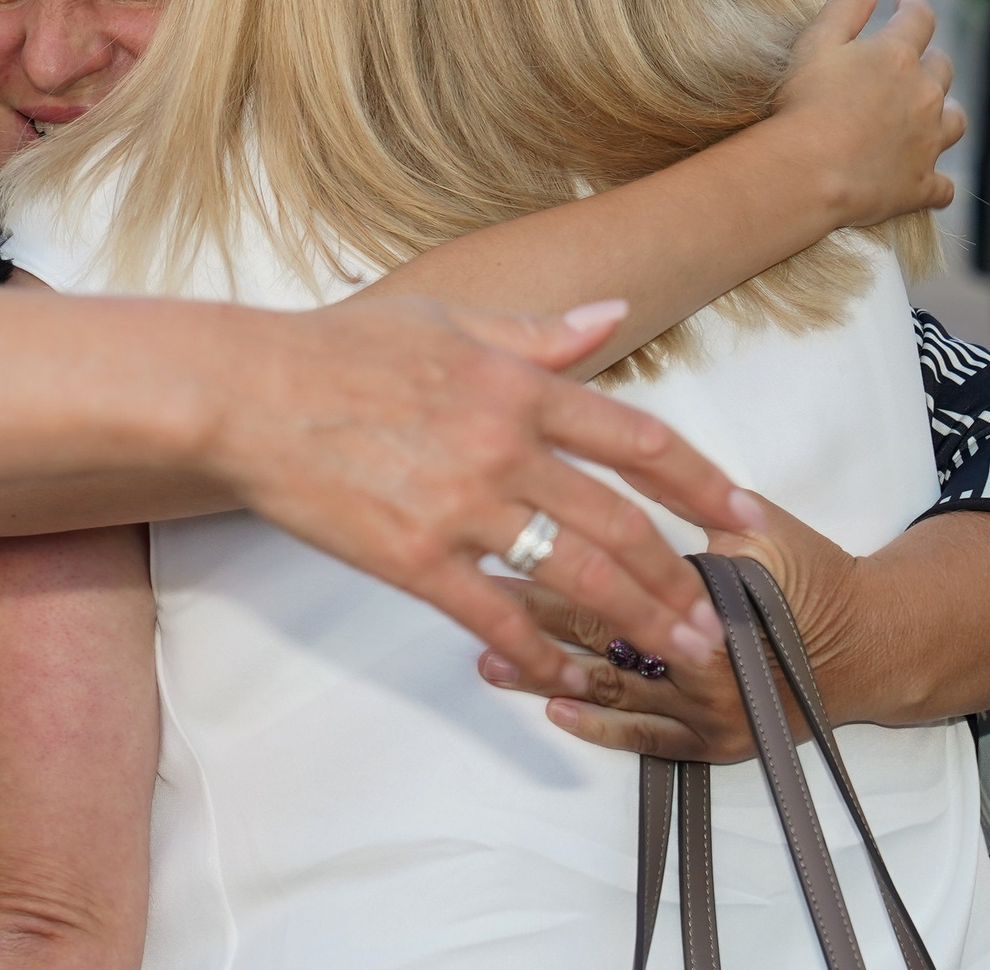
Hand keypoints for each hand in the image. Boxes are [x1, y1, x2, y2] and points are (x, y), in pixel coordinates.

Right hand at [218, 293, 760, 692]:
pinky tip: (567, 672)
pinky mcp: (415, 557)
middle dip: (682, 575)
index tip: (744, 515)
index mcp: (517, 386)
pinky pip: (498, 613)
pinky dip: (541, 648)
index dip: (701, 481)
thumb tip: (608, 317)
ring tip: (680, 652)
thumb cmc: (335, 352)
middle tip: (720, 618)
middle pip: (622, 521)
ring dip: (640, 619)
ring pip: (578, 573)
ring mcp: (462, 505)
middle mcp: (504, 446)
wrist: (246, 394)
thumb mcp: (446, 323)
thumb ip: (536, 333)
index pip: (637, 438)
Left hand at [472, 491, 866, 759]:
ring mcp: (710, 711)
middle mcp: (706, 662)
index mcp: (709, 598)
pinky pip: (648, 739)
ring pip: (613, 687)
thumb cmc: (808, 572)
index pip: (612, 579)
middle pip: (601, 633)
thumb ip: (684, 499)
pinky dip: (601, 727)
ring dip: (546, 674)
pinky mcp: (715, 743)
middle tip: (475, 601)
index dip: (552, 560)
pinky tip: (557, 711)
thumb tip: (608, 456)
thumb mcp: (752, 521)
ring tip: (488, 664)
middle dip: (531, 617)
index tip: (501, 545)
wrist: (874, 643)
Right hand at [769, 0, 964, 227]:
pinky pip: (942, 185)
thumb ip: (844, 8)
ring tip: (932, 113)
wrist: (807, 173)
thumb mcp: (814, 45)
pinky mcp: (921, 185)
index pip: (919, 18)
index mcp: (898, 57)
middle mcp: (925, 96)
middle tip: (915, 59)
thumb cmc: (804, 105)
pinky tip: (928, 181)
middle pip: (942, 69)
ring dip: (945, 113)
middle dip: (930, 60)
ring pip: (955, 121)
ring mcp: (928, 143)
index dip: (913, 5)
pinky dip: (937, 181)